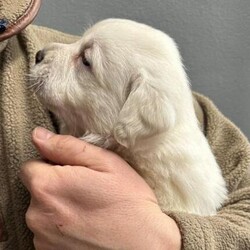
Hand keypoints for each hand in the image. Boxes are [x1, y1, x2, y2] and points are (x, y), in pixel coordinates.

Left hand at [20, 127, 180, 249]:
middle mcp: (37, 214)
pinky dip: (61, 224)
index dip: (53, 164)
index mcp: (48, 186)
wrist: (142, 244)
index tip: (75, 171)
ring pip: (42, 209)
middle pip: (37, 188)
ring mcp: (42, 237)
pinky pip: (48, 229)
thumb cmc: (127, 201)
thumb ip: (67, 147)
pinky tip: (85, 225)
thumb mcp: (104, 162)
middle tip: (86, 188)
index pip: (32, 165)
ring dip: (58, 205)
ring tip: (88, 207)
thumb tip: (38, 136)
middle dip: (56, 184)